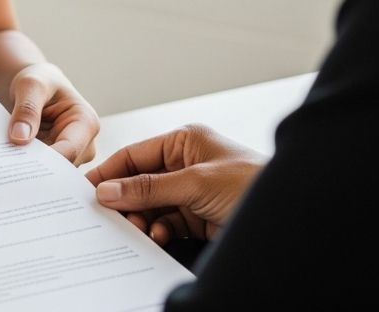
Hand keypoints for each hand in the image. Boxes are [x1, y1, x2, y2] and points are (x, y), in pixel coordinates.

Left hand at [6, 62, 99, 164]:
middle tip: (8, 169)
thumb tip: (19, 139)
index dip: (46, 162)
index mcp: (86, 122)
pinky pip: (43, 170)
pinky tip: (11, 164)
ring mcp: (73, 154)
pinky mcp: (58, 159)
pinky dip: (28, 166)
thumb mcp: (31, 85)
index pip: (69, 150)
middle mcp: (85, 143)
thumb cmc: (40, 80)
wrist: (37, 85)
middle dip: (37, 168)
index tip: (20, 166)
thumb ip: (27, 109)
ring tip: (7, 164)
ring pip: (52, 172)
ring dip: (31, 169)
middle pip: (62, 166)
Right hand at [85, 124, 263, 242]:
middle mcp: (186, 164)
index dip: (111, 172)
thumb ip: (150, 188)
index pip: (137, 154)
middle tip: (106, 217)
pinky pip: (168, 223)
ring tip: (135, 229)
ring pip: (152, 206)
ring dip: (142, 219)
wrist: (291, 217)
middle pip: (141, 182)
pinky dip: (159, 231)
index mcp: (185, 141)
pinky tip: (159, 236)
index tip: (87, 189)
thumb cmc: (252, 185)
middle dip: (126, 200)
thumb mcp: (196, 183)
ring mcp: (193, 192)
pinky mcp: (200, 218)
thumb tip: (109, 191)